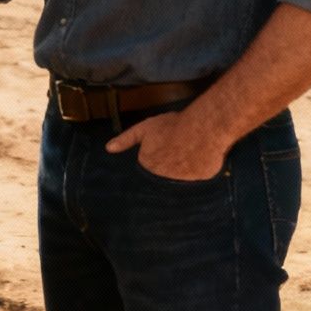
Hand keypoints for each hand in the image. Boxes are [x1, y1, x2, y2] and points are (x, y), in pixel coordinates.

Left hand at [103, 111, 228, 180]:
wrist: (201, 129)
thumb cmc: (172, 126)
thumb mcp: (145, 128)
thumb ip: (127, 139)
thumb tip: (108, 148)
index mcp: (148, 166)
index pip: (150, 166)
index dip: (158, 155)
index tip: (165, 147)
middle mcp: (162, 179)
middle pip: (164, 174)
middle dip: (170, 165)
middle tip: (179, 149)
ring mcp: (182, 183)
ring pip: (181, 179)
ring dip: (184, 170)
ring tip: (191, 152)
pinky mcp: (200, 183)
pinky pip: (199, 180)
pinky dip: (200, 172)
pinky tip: (202, 159)